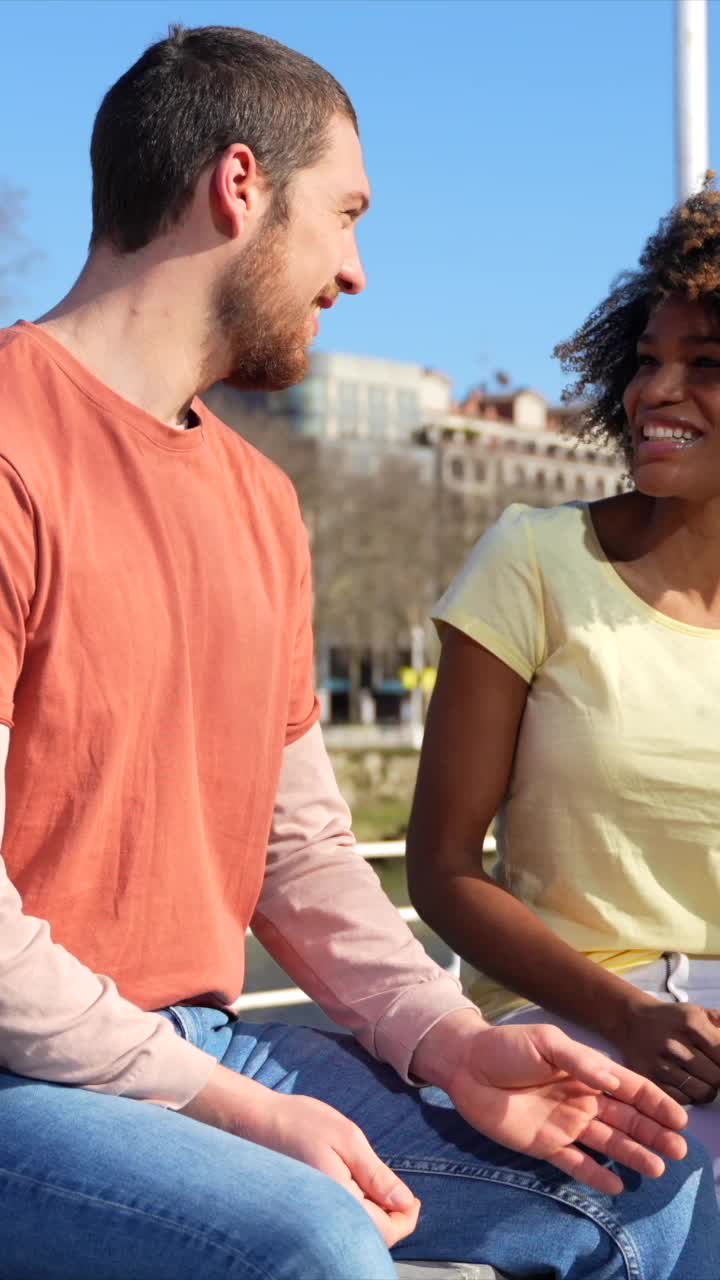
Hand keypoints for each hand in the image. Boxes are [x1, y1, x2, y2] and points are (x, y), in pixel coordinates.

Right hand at [181, 1065, 419, 1247]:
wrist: (254, 1119)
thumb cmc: (299, 1122)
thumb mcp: (348, 1139)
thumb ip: (377, 1174)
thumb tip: (405, 1202)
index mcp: (339, 1201)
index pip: (385, 1231)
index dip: (406, 1218)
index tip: (413, 1199)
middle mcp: (323, 1217)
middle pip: (371, 1237)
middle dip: (391, 1219)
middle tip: (400, 1194)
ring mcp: (312, 1216)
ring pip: (354, 1229)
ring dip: (372, 1215)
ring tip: (376, 1187)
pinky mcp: (305, 1209)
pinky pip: (338, 1221)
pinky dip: (353, 1211)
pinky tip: (353, 1188)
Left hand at [412, 1011, 689, 1194]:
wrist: (465, 1066)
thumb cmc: (506, 1047)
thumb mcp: (546, 1043)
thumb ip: (581, 1063)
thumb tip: (615, 1082)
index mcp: (586, 1072)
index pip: (629, 1089)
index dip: (655, 1103)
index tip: (678, 1119)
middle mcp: (581, 1099)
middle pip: (626, 1119)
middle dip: (653, 1133)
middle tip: (677, 1150)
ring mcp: (565, 1124)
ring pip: (608, 1142)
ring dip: (633, 1154)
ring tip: (657, 1168)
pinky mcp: (544, 1145)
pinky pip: (575, 1163)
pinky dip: (596, 1175)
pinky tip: (617, 1186)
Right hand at [613, 994, 719, 1105]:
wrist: (631, 1020)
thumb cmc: (672, 1019)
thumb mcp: (698, 1012)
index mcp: (691, 1023)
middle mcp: (675, 1044)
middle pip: (718, 1078)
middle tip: (715, 1071)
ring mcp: (661, 1063)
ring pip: (703, 1092)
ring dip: (709, 1090)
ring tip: (704, 1079)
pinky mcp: (650, 1079)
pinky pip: (683, 1100)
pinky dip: (691, 1097)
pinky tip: (687, 1084)